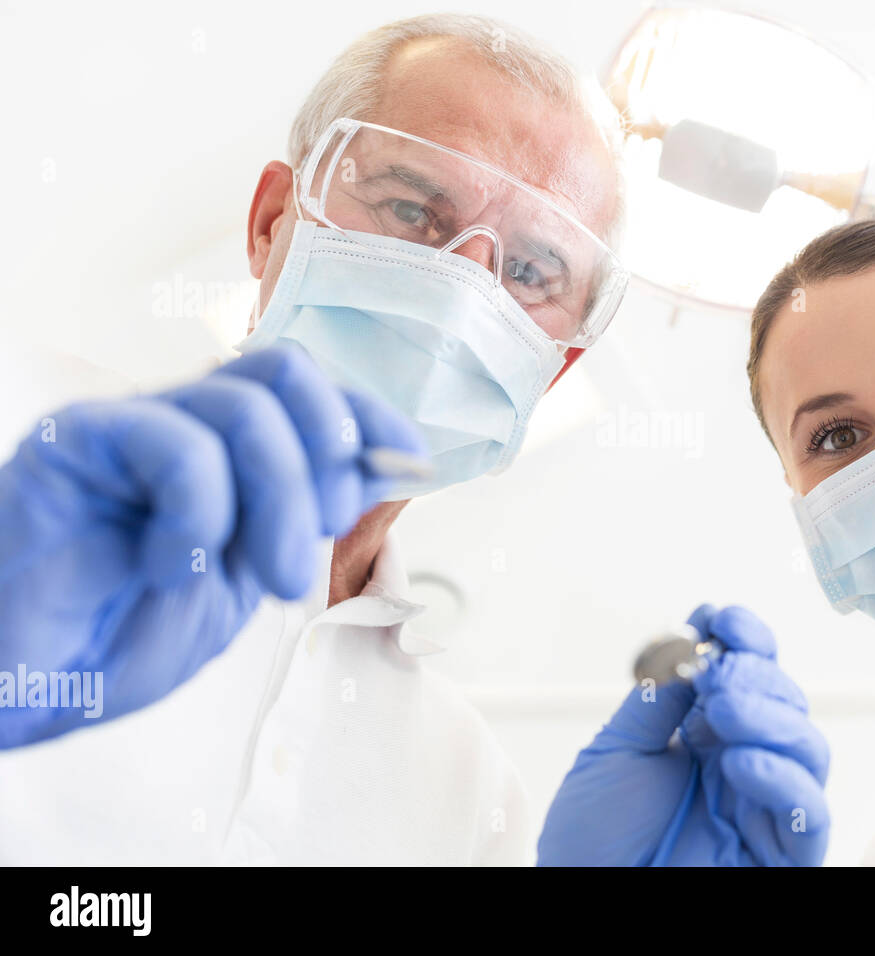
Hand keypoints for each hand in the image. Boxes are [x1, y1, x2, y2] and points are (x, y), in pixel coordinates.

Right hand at [0, 343, 423, 747]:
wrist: (18, 684)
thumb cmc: (120, 635)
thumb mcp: (246, 579)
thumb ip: (304, 519)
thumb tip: (378, 469)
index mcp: (225, 451)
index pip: (309, 391)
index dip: (370, 415)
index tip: (411, 463)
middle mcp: (180, 423)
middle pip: (285, 375)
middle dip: (327, 457)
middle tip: (317, 540)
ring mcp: (129, 426)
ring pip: (243, 407)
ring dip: (280, 499)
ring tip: (271, 579)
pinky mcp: (75, 441)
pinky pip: (173, 443)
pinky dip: (201, 511)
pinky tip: (170, 566)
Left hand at [538, 604, 829, 865]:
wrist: (585, 898)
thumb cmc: (593, 839)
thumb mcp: (614, 751)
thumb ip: (658, 700)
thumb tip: (693, 644)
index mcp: (707, 733)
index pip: (749, 672)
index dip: (744, 637)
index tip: (717, 617)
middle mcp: (743, 762)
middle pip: (785, 701)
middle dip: (755, 675)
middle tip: (716, 674)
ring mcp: (762, 806)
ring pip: (807, 747)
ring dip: (771, 718)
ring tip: (724, 711)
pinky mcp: (778, 855)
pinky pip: (808, 814)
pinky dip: (783, 781)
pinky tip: (740, 762)